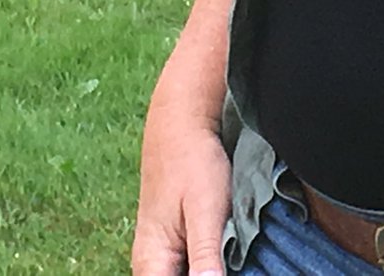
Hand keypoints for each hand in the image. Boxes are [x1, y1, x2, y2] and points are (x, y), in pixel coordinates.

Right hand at [131, 110, 231, 275]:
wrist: (180, 123)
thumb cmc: (192, 162)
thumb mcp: (205, 210)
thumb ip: (204, 255)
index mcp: (152, 261)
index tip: (221, 272)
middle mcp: (149, 263)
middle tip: (235, 265)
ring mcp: (158, 252)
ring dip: (204, 274)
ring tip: (232, 261)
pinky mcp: (171, 241)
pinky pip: (184, 267)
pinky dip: (204, 268)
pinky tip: (226, 260)